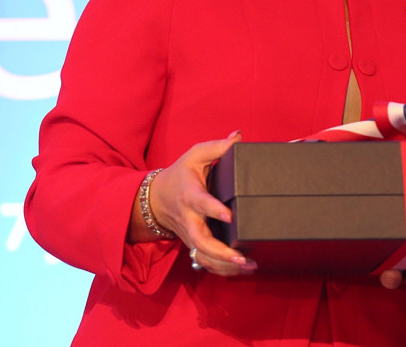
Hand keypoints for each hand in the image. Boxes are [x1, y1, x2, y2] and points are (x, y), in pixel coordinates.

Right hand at [147, 130, 255, 276]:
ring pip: (204, 256)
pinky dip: (221, 270)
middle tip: (242, 256)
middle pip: (201, 241)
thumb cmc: (180, 175)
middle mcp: (189, 220)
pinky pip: (205, 262)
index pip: (202, 203)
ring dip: (225, 265)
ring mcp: (190, 235)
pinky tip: (241, 270)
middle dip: (221, 252)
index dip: (214, 210)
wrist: (157, 199)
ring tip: (248, 266)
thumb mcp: (193, 156)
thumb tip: (237, 137)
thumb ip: (216, 148)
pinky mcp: (194, 245)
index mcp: (191, 195)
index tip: (229, 215)